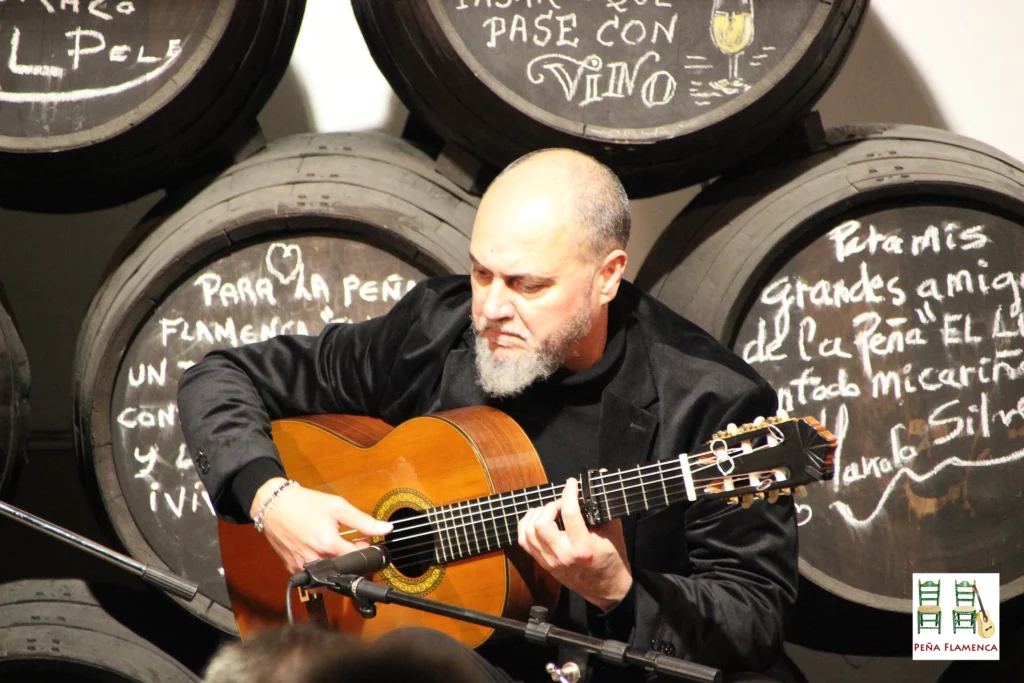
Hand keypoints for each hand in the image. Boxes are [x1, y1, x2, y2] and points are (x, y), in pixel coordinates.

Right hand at [251, 478, 391, 574]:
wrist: (274, 505)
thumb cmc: (304, 503)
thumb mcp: (338, 506)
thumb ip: (363, 521)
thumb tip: (386, 529)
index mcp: (327, 543)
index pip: (357, 559)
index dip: (364, 551)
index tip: (363, 541)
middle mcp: (314, 558)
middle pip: (343, 569)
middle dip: (350, 557)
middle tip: (349, 541)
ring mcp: (302, 566)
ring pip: (328, 574)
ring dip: (336, 563)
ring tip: (333, 545)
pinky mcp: (292, 568)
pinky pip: (313, 575)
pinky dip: (321, 565)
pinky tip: (318, 550)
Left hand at [518, 478, 631, 610]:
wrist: (607, 590)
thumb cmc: (612, 560)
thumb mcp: (613, 533)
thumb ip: (603, 507)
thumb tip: (598, 481)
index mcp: (582, 548)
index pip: (569, 514)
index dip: (569, 493)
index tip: (572, 483)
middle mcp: (562, 555)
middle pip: (542, 523)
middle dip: (550, 506)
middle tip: (562, 503)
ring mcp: (550, 561)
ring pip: (529, 532)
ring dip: (536, 515)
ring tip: (549, 510)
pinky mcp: (544, 564)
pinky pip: (524, 542)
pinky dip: (526, 526)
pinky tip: (537, 519)